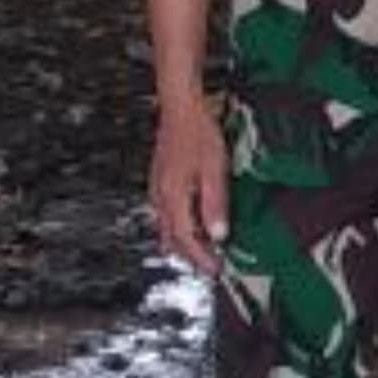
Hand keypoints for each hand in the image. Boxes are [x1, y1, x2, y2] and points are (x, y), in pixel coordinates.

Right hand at [150, 101, 232, 277]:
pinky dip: (177, 226)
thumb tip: (219, 233)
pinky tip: (189, 223)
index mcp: (174, 197)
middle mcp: (161, 197)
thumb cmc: (197, 133)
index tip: (215, 269)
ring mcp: (158, 189)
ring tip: (201, 250)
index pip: (186, 240)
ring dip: (183, 242)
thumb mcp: (214, 171)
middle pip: (172, 239)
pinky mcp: (160, 181)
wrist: (181, 109)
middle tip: (209, 265)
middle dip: (190, 255)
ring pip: (166, 228)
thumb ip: (215, 205)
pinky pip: (165, 214)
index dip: (201, 258)